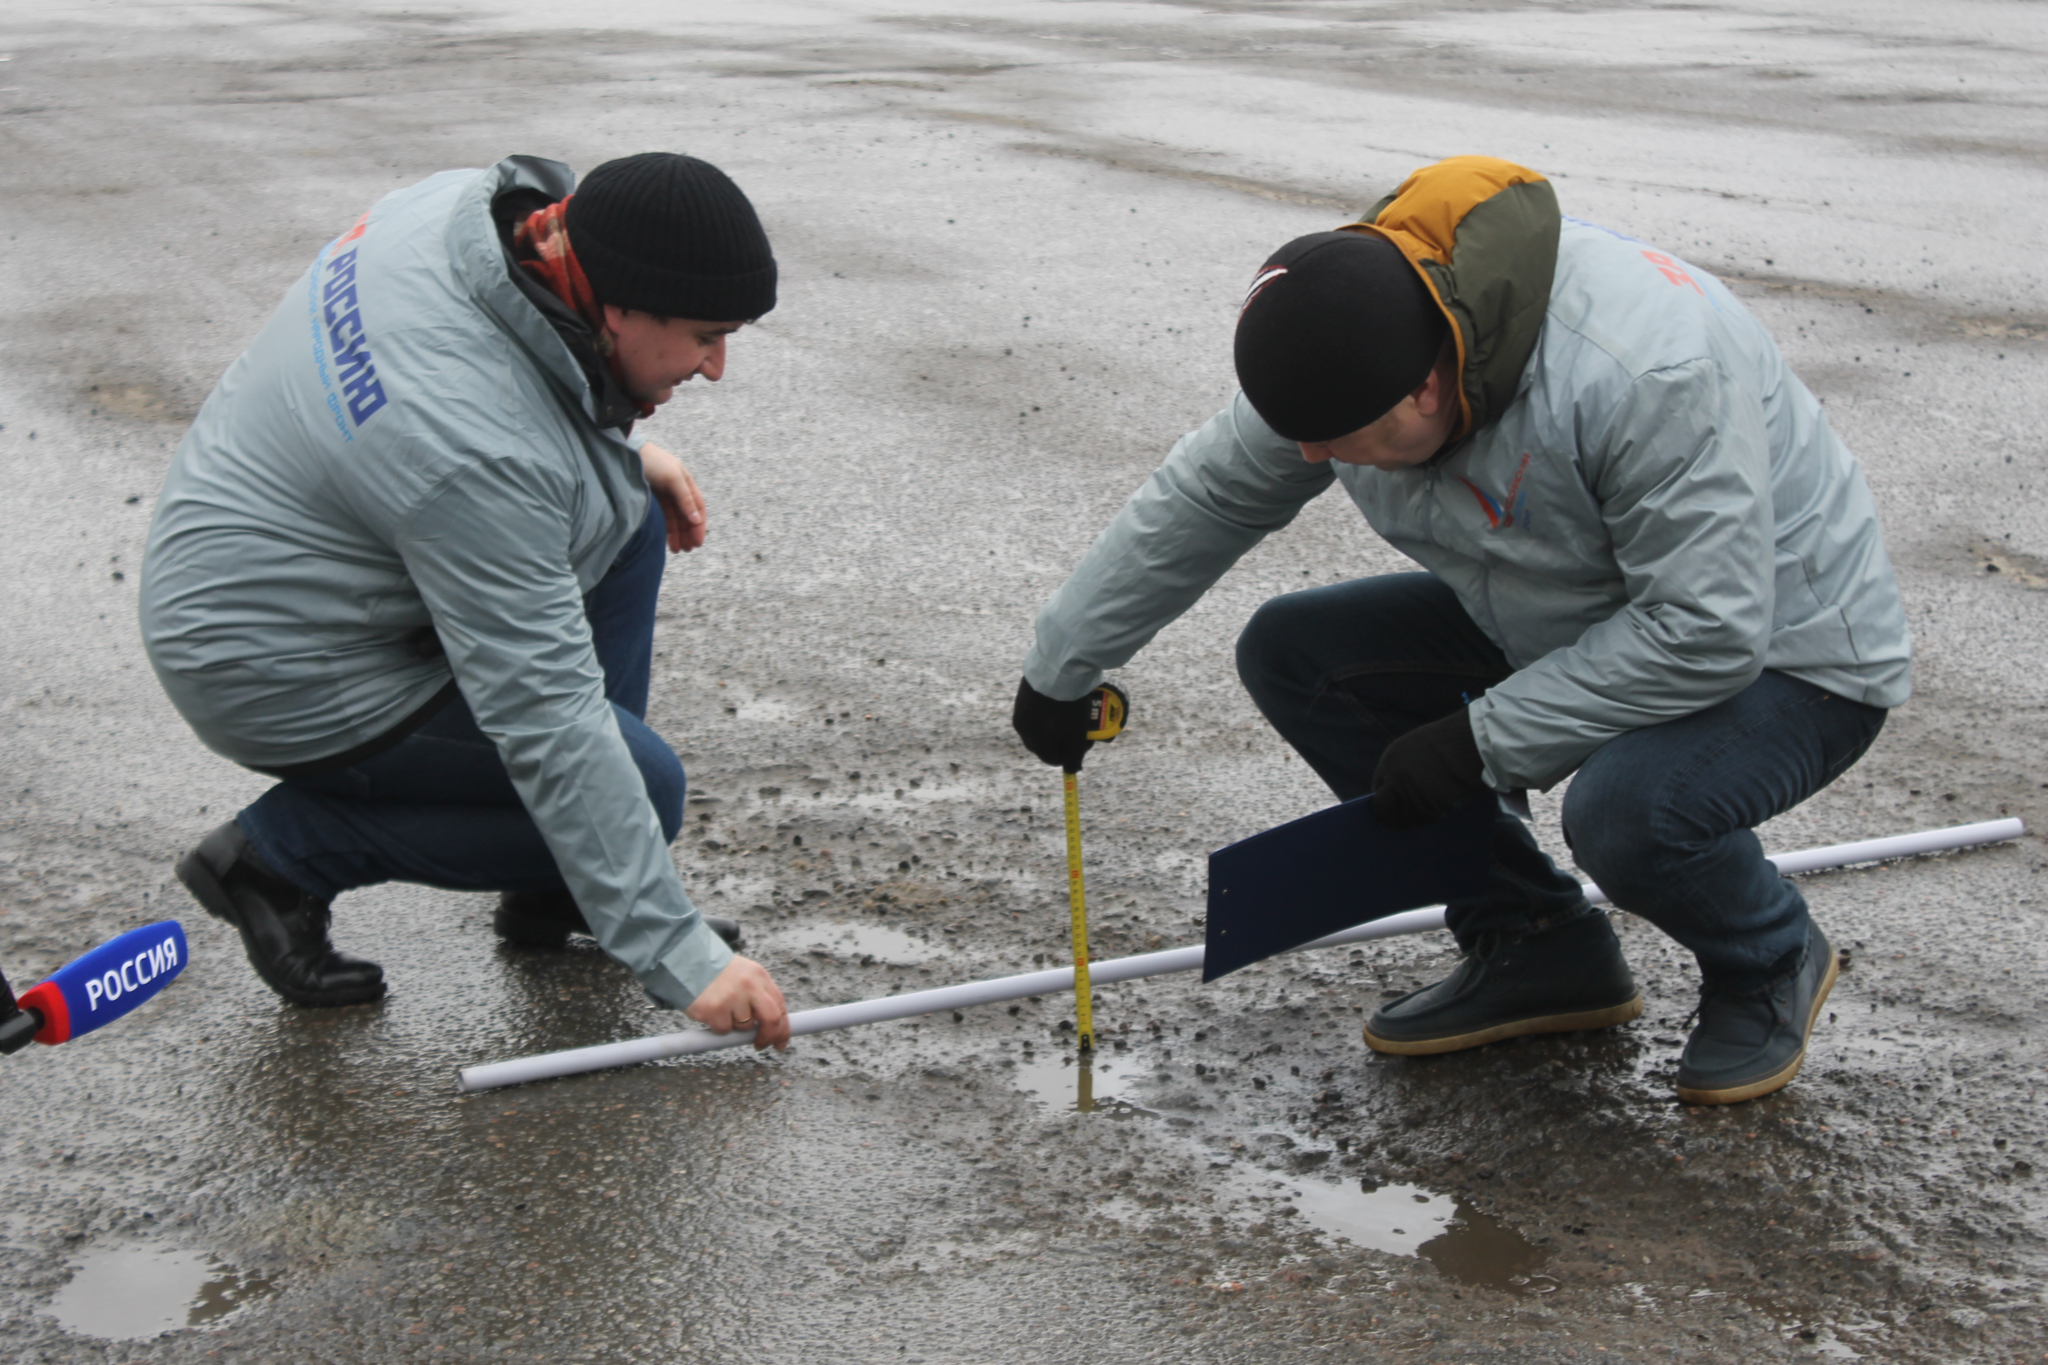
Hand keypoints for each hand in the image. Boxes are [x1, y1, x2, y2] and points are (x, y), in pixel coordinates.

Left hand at [640, 441, 706, 551]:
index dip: (699, 526)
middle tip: (688, 550)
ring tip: (678, 550)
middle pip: (687, 516)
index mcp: (686, 483)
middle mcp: (678, 490)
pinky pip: (664, 517)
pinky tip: (668, 540)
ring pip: (675, 519)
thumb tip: (697, 519)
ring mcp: (665, 495)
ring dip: (678, 534)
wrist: (629, 453)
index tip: (698, 542)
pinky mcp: (654, 499)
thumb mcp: (673, 478)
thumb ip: (685, 499)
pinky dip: (667, 529)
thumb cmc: (654, 462)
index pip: (698, 508)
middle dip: (689, 533)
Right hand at [684, 955, 790, 1049]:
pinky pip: (724, 1030)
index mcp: (759, 976)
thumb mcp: (744, 974)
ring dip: (735, 1025)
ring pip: (744, 1027)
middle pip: (771, 1019)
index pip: (780, 1005)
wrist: (687, 961)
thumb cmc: (716, 972)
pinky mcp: (715, 1010)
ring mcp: (732, 998)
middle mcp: (749, 986)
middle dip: (769, 1037)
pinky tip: (711, 1010)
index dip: (783, 1027)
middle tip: (761, 1044)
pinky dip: (718, 1026)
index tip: (780, 1040)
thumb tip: (772, 1026)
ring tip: (722, 1008)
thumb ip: (759, 995)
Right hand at [1012, 678, 1098, 772]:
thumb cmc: (1068, 707)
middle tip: (1081, 728)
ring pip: (1042, 724)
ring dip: (1057, 723)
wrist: (1056, 670)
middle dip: (1064, 738)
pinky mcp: (1024, 693)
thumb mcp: (1075, 736)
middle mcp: (1023, 729)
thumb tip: (1071, 771)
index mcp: (1034, 742)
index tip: (1085, 742)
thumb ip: (1073, 757)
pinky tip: (1063, 700)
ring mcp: (1021, 709)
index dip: (1072, 754)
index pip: (1053, 759)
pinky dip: (1051, 709)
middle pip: (1046, 742)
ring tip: (1073, 713)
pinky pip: (1039, 708)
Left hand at [1370, 708, 1489, 828]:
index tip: (1393, 807)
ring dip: (1415, 818)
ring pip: (1406, 818)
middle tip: (1403, 822)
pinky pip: (1425, 818)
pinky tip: (1442, 810)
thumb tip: (1399, 791)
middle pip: (1384, 809)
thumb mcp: (1418, 747)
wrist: (1474, 741)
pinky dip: (1432, 817)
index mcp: (1390, 759)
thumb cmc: (1452, 742)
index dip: (1386, 799)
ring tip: (1428, 813)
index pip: (1378, 789)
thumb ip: (1404, 767)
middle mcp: (1395, 776)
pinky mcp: (1428, 804)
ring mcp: (1410, 791)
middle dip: (1393, 816)